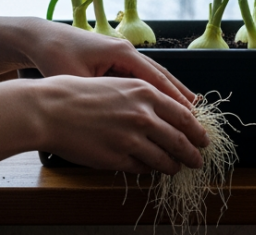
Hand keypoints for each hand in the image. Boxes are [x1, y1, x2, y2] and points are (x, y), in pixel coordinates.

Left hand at [19, 20, 196, 108]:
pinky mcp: (115, 58)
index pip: (156, 79)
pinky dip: (155, 89)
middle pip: (162, 75)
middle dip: (181, 95)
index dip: (175, 98)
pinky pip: (141, 76)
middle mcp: (127, 50)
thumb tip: (123, 122)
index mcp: (122, 53)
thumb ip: (103, 98)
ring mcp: (122, 53)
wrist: (40, 38)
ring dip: (171, 91)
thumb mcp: (78, 80)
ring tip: (189, 109)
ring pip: (154, 75)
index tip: (191, 115)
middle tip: (199, 114)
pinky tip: (161, 102)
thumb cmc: (55, 58)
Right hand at [25, 74, 208, 173]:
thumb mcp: (120, 85)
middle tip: (198, 160)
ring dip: (173, 166)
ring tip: (176, 168)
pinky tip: (150, 168)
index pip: (183, 115)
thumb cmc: (82, 94)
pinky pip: (142, 168)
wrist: (52, 109)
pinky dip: (149, 169)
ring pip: (164, 159)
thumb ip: (146, 99)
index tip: (203, 139)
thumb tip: (169, 114)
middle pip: (179, 140)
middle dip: (193, 153)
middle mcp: (142, 115)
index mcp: (145, 93)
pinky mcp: (117, 158)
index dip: (197, 131)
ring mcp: (130, 138)